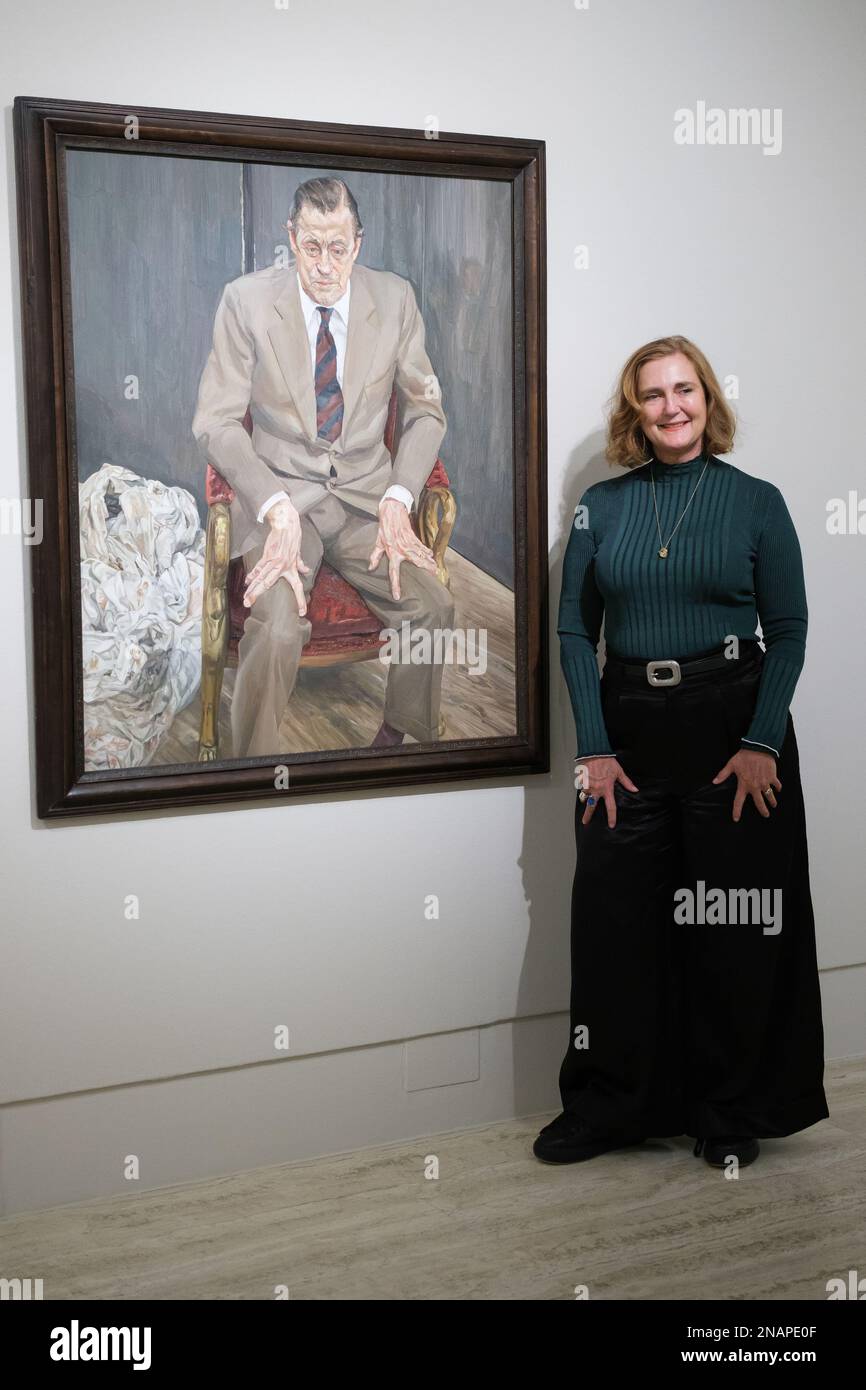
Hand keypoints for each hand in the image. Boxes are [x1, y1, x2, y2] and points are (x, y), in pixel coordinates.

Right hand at [244, 498, 310, 613]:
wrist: (286, 524)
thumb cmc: (293, 537)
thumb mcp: (298, 552)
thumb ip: (300, 563)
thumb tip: (306, 571)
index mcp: (292, 569)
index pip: (298, 588)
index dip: (300, 601)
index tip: (302, 613)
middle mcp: (282, 567)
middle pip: (268, 584)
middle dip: (259, 595)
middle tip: (250, 605)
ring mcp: (273, 562)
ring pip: (260, 578)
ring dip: (252, 588)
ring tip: (245, 598)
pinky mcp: (266, 555)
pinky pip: (258, 567)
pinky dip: (252, 575)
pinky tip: (246, 582)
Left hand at [368, 497, 436, 599]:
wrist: (392, 511)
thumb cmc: (384, 527)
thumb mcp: (378, 542)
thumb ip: (374, 556)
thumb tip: (370, 568)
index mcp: (392, 553)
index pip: (394, 573)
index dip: (395, 586)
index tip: (398, 596)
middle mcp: (402, 550)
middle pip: (417, 563)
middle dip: (426, 569)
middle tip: (434, 576)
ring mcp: (409, 543)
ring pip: (422, 555)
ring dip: (429, 562)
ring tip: (436, 569)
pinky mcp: (414, 537)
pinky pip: (422, 546)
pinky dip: (427, 551)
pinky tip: (432, 556)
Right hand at [575, 756, 638, 829]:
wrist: (594, 753)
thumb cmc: (607, 761)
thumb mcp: (619, 772)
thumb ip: (626, 782)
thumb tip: (635, 790)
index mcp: (607, 789)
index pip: (610, 806)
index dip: (612, 817)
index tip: (611, 824)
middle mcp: (596, 790)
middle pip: (591, 806)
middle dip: (587, 815)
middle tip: (585, 821)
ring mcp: (587, 786)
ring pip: (585, 796)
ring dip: (585, 798)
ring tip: (586, 796)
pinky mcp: (581, 781)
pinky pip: (581, 788)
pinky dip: (583, 789)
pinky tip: (586, 785)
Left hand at [712, 748, 780, 821]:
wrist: (758, 748)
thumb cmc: (744, 756)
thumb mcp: (731, 765)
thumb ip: (723, 774)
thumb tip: (714, 781)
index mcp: (744, 785)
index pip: (738, 801)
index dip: (737, 811)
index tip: (736, 819)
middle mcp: (755, 786)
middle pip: (759, 803)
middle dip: (763, 810)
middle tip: (765, 815)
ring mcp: (765, 783)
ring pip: (770, 796)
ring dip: (772, 801)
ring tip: (774, 805)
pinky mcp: (772, 777)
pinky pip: (777, 785)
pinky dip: (778, 788)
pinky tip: (778, 789)